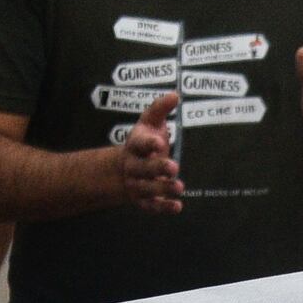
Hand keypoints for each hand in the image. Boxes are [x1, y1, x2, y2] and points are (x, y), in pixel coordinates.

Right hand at [110, 94, 186, 211]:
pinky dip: (164, 208)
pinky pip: (152, 206)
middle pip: (142, 168)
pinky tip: (177, 206)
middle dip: (157, 168)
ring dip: (163, 189)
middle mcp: (133, 166)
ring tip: (180, 187)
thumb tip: (175, 94)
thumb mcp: (149, 123)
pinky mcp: (143, 200)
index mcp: (135, 145)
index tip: (160, 143)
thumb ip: (160, 109)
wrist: (122, 170)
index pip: (140, 144)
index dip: (148, 143)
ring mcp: (137, 184)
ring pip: (147, 188)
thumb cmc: (142, 144)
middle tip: (173, 167)